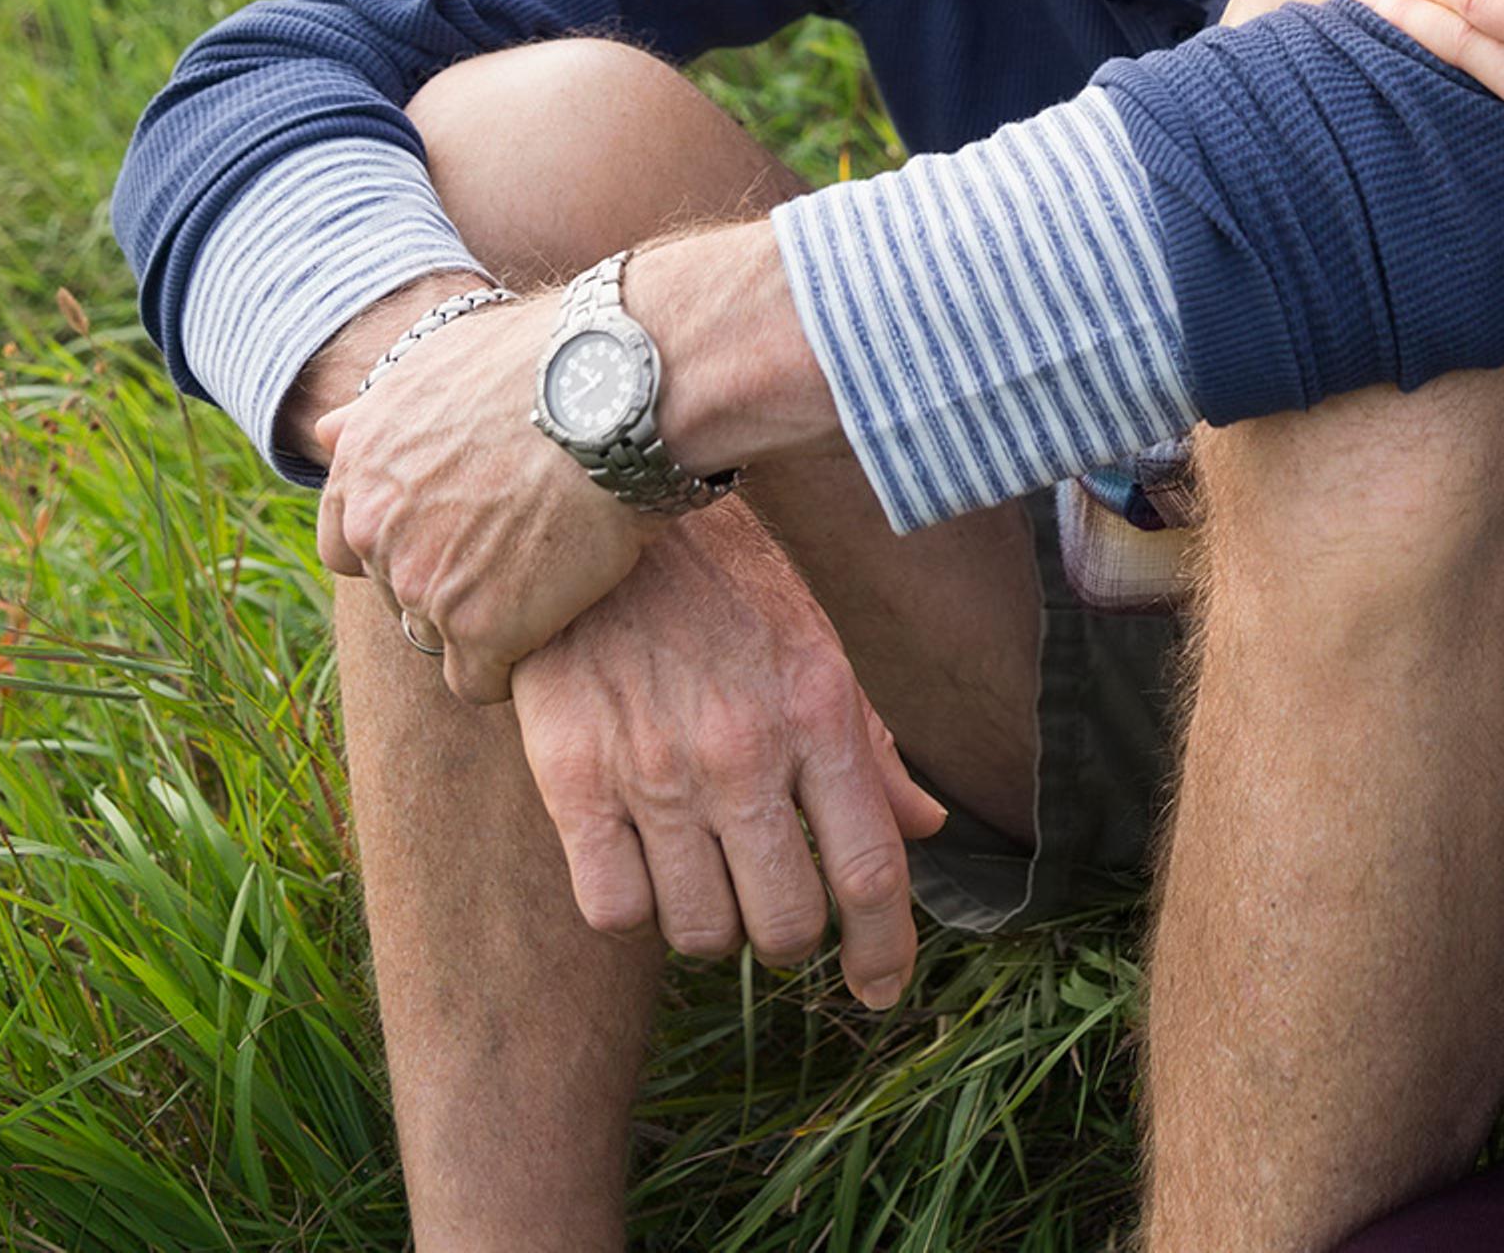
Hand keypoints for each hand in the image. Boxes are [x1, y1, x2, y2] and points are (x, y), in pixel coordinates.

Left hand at [316, 293, 648, 704]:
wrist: (613, 395)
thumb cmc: (543, 362)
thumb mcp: (438, 360)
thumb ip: (378, 411)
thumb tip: (329, 430)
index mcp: (360, 467)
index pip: (346, 545)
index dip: (400, 543)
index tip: (451, 533)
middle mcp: (376, 529)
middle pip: (397, 591)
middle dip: (446, 577)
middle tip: (515, 549)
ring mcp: (423, 583)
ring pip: (438, 635)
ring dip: (485, 618)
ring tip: (546, 580)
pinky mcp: (480, 629)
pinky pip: (479, 680)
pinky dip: (510, 662)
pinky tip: (551, 626)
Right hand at [512, 501, 948, 1008]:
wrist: (598, 513)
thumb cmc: (722, 587)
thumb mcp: (815, 647)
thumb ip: (870, 747)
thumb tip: (928, 828)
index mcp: (821, 713)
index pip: (872, 871)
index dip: (884, 952)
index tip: (878, 990)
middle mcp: (746, 750)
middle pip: (783, 924)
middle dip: (782, 934)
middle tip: (765, 901)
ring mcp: (658, 768)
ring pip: (699, 932)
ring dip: (706, 920)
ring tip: (697, 867)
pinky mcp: (575, 777)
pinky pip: (615, 910)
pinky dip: (631, 904)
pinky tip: (634, 858)